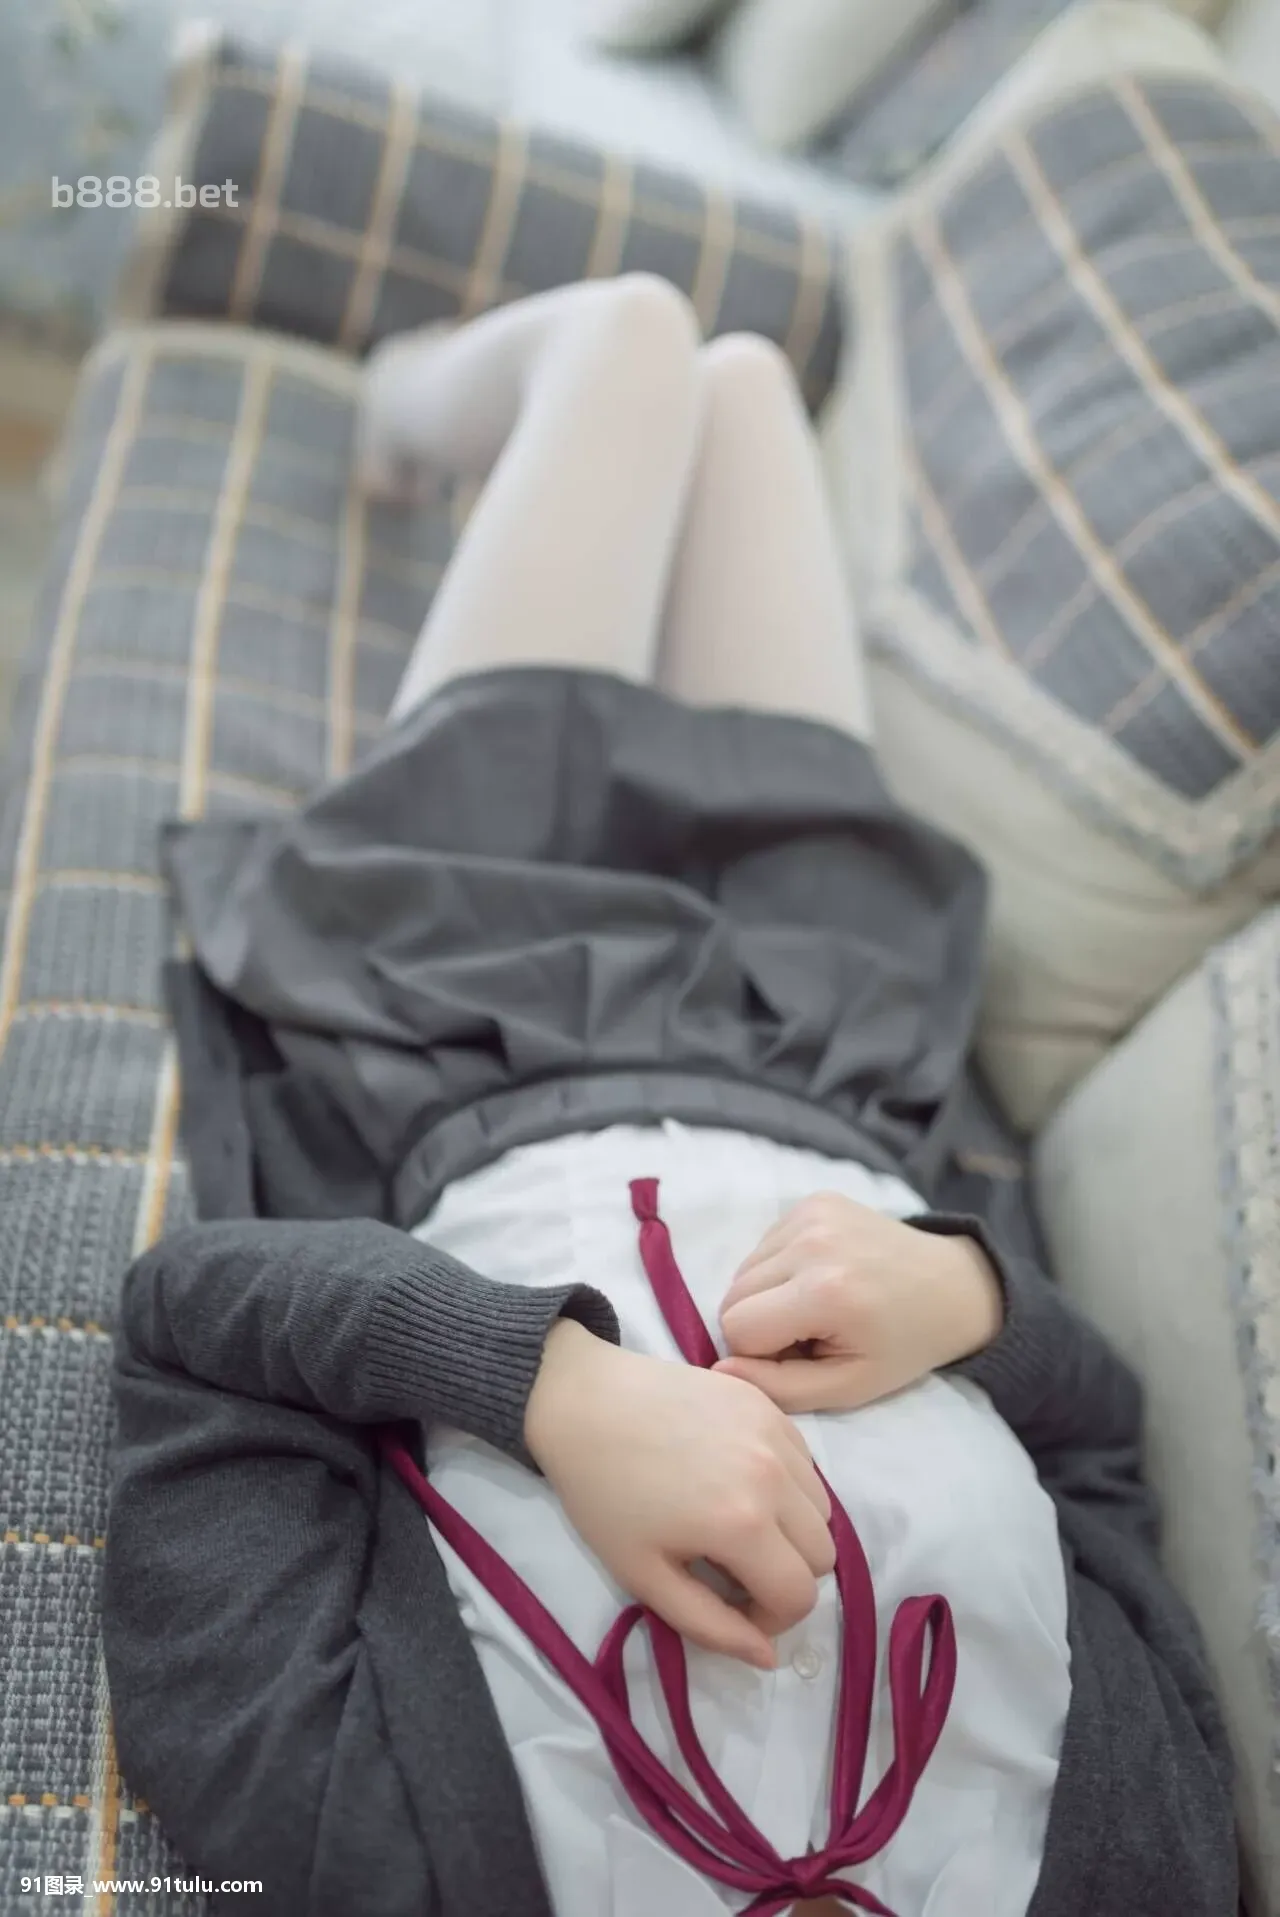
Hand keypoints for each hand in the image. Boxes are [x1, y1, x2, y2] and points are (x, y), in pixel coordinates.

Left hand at [524, 1319, 834, 1668]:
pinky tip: (739, 1481)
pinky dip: (788, 1484)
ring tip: (739, 1524)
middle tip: (735, 1569)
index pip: (799, 1596)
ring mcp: (775, 1432)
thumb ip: (711, 1626)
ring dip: (792, 1530)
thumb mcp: (645, 1577)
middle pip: (822, 1554)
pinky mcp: (766, 1402)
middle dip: (785, 1576)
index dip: (770, 1619)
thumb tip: (767, 1656)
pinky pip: (805, 1461)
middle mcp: (774, 1476)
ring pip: (821, 1507)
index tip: (732, 1607)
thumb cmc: (604, 1496)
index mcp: (744, 1524)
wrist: (583, 1404)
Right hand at [714, 1195, 1002, 1414]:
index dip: (760, 1354)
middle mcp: (812, 1242)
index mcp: (824, 1292)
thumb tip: (720, 1372)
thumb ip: (781, 1389)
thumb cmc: (902, 1345)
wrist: (951, 1286)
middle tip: (809, 1334)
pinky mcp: (813, 1199)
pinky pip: (764, 1245)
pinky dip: (780, 1269)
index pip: (737, 1328)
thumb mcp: (849, 1387)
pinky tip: (819, 1277)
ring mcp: (811, 1213)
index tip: (800, 1356)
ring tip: (816, 1306)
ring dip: (768, 1296)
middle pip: (733, 1296)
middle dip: (760, 1324)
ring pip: (743, 1270)